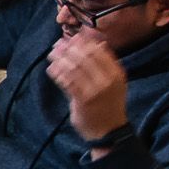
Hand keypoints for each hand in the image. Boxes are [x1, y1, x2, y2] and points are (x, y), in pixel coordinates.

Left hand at [42, 22, 129, 141]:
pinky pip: (67, 82)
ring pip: (74, 68)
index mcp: (117, 73)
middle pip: (85, 57)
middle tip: (57, 45)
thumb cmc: (108, 104)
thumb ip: (105, 64)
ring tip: (51, 55)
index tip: (70, 38)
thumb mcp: (113, 82)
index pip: (98, 51)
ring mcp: (96, 90)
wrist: (109, 131)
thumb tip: (98, 43)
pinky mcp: (83, 100)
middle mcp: (108, 80)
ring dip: (60, 59)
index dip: (82, 42)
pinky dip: (57, 73)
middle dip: (68, 48)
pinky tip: (51, 69)